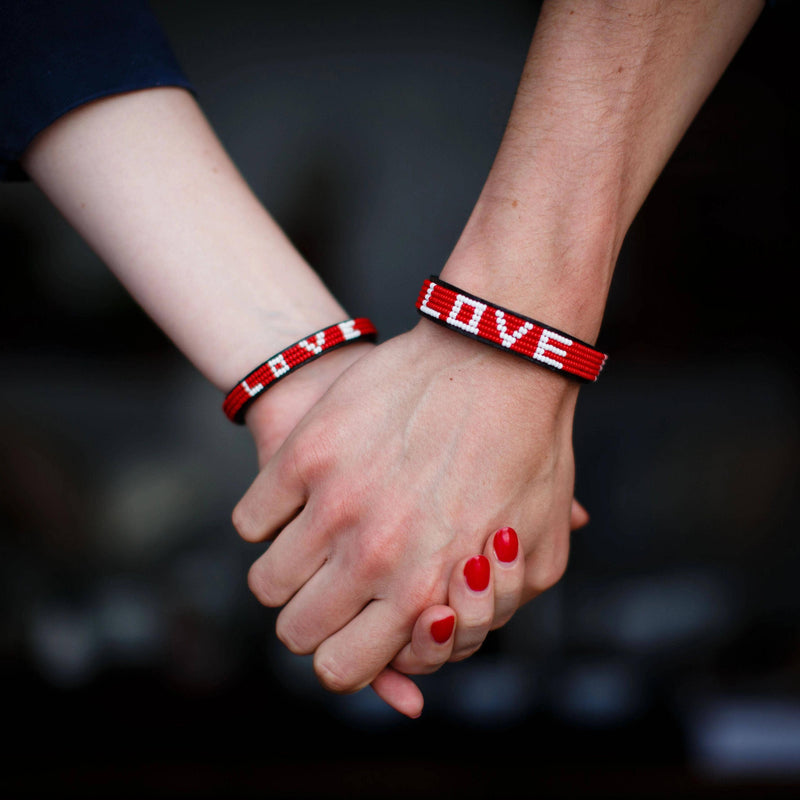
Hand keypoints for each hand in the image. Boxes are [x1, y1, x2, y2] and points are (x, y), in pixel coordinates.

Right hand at [235, 319, 580, 698]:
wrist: (497, 357)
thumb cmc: (526, 452)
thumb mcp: (542, 548)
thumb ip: (496, 608)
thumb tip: (441, 631)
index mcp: (425, 590)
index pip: (343, 669)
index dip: (344, 658)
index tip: (354, 628)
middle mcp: (371, 556)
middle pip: (296, 631)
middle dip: (314, 619)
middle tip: (337, 585)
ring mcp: (332, 503)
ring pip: (267, 581)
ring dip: (290, 570)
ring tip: (318, 542)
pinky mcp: (304, 455)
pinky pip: (252, 519)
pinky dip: (270, 518)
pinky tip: (301, 501)